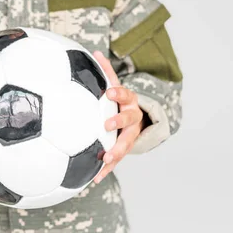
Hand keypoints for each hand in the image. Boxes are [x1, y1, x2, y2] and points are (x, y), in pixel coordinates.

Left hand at [92, 51, 143, 183]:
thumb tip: (96, 52)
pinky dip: (106, 170)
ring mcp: (130, 136)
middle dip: (119, 122)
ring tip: (105, 159)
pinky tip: (94, 179)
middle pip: (129, 120)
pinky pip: (116, 160)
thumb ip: (106, 71)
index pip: (124, 94)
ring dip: (115, 152)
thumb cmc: (119, 101)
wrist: (138, 120)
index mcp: (128, 100)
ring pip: (125, 144)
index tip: (108, 93)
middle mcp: (132, 118)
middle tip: (107, 125)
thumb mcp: (115, 85)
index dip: (118, 93)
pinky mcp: (124, 149)